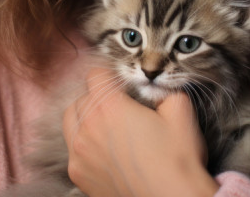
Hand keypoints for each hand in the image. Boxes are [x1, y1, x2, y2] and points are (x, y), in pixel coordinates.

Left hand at [62, 66, 218, 196]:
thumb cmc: (177, 158)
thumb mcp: (180, 110)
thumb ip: (165, 88)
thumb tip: (156, 85)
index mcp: (110, 107)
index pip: (95, 75)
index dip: (111, 75)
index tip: (123, 84)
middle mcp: (88, 127)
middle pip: (81, 97)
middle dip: (99, 95)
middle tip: (120, 105)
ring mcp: (79, 153)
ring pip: (70, 120)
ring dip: (85, 116)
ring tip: (106, 123)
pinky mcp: (78, 175)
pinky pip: (72, 148)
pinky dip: (83, 142)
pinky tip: (104, 148)